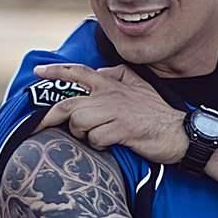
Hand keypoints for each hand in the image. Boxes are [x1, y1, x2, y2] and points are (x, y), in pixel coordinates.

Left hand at [32, 63, 188, 162]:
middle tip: (38, 126)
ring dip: (82, 134)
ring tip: (96, 137)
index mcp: (111, 84)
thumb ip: (116, 75)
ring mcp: (115, 112)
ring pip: (79, 122)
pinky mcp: (122, 129)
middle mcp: (110, 95)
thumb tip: (98, 73)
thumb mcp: (137, 86)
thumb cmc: (155, 113)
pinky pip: (96, 138)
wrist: (179, 132)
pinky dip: (99, 145)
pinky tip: (110, 144)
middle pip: (68, 104)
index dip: (56, 71)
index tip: (38, 72)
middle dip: (49, 118)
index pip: (79, 72)